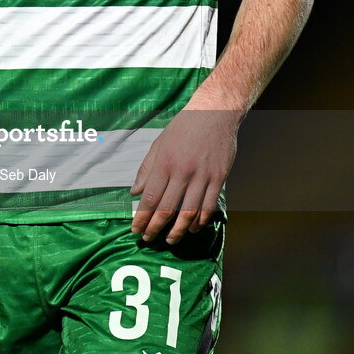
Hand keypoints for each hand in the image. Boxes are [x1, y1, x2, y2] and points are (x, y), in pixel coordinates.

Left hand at [130, 109, 238, 244]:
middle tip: (148, 239)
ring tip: (170, 240)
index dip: (142, 217)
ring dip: (178, 230)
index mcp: (165, 162)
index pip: (150, 197)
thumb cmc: (184, 127)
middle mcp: (182, 171)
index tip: (136, 230)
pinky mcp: (219, 178)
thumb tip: (134, 193)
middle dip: (155, 228)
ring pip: (189, 212)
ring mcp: (202, 176)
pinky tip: (192, 228)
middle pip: (167, 208)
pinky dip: (200, 221)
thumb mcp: (159, 143)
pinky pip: (209, 206)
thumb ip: (146, 169)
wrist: (215, 113)